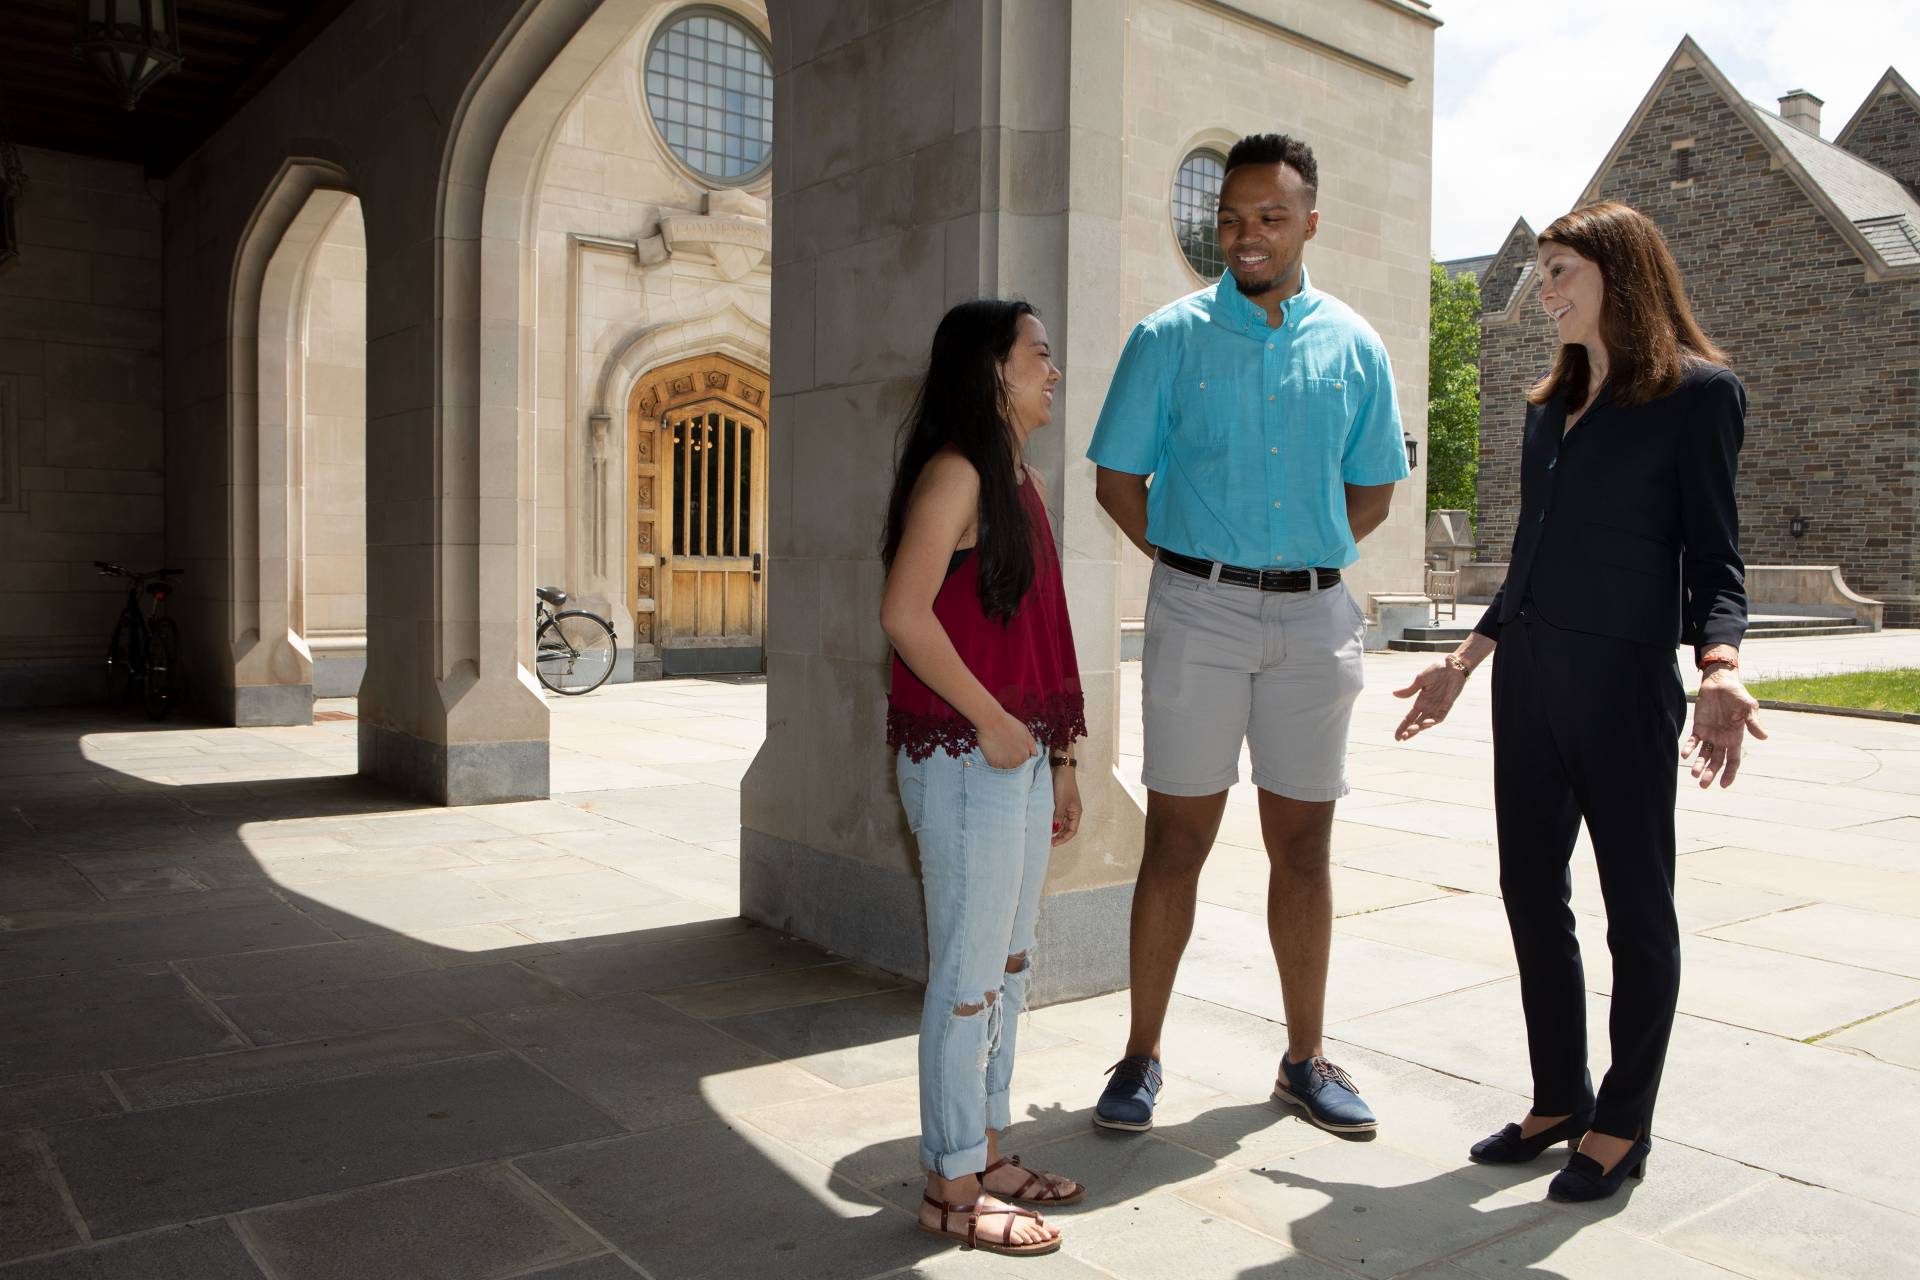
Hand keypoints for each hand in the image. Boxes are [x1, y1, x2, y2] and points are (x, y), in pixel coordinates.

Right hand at [978, 712, 1037, 769]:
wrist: (992, 721)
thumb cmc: (1008, 723)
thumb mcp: (1025, 731)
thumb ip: (1031, 744)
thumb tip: (1034, 755)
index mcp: (1026, 755)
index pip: (1025, 764)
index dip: (1020, 758)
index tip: (1013, 752)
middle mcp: (1017, 762)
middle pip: (1016, 768)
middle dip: (1012, 761)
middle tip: (1004, 750)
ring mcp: (1006, 764)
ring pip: (1006, 769)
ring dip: (1003, 763)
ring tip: (998, 751)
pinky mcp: (994, 765)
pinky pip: (996, 768)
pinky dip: (994, 763)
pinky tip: (992, 753)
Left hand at [1050, 763, 1081, 845]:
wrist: (1060, 768)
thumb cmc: (1063, 785)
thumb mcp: (1060, 802)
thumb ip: (1058, 816)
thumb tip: (1055, 829)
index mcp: (1076, 812)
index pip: (1072, 831)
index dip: (1063, 839)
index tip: (1053, 843)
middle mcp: (1071, 811)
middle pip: (1066, 828)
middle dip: (1058, 835)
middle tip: (1047, 841)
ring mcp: (1065, 807)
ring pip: (1060, 822)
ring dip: (1054, 829)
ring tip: (1045, 834)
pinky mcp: (1058, 802)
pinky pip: (1055, 815)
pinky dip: (1051, 821)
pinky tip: (1044, 824)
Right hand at [1392, 661, 1468, 740]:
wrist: (1452, 666)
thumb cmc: (1436, 670)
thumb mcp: (1420, 680)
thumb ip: (1409, 690)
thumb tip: (1394, 694)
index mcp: (1420, 702)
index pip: (1409, 718)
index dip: (1402, 727)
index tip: (1396, 737)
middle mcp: (1428, 707)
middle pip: (1417, 724)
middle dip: (1409, 732)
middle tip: (1402, 738)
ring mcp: (1437, 708)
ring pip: (1427, 723)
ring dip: (1419, 728)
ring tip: (1411, 730)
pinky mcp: (1447, 706)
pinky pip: (1440, 717)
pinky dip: (1433, 721)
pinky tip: (1426, 723)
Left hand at [1684, 668, 1765, 787]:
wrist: (1721, 683)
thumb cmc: (1738, 695)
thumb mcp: (1749, 708)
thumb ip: (1753, 723)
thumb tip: (1764, 737)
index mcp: (1736, 738)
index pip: (1733, 760)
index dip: (1729, 773)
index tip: (1724, 784)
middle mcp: (1723, 740)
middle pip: (1717, 761)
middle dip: (1710, 773)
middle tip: (1703, 784)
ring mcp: (1710, 734)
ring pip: (1704, 754)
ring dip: (1699, 764)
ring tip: (1694, 774)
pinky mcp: (1699, 727)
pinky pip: (1693, 741)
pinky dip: (1689, 748)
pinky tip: (1685, 755)